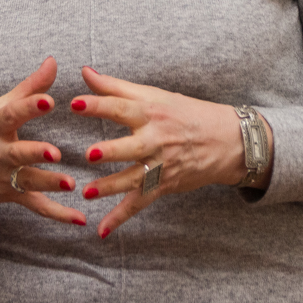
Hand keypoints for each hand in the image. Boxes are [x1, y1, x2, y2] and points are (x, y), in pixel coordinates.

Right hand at [0, 56, 85, 225]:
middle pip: (16, 154)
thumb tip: (54, 61)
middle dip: (35, 154)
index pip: (9, 115)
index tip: (48, 100)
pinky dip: (58, 214)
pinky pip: (36, 206)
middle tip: (55, 152)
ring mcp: (2, 177)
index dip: (28, 107)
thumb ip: (28, 88)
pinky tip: (80, 219)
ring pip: (27, 182)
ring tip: (70, 184)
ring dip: (49, 183)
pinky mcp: (11, 195)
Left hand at [71, 66, 273, 237]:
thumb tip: (84, 72)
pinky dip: (121, 217)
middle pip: (132, 146)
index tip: (75, 103)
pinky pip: (140, 202)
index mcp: (151, 112)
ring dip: (111, 187)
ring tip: (88, 193)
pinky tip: (102, 230)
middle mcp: (156, 139)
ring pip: (134, 178)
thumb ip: (115, 87)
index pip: (121, 107)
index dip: (98, 104)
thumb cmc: (185, 113)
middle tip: (90, 154)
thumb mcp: (154, 95)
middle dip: (112, 151)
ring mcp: (161, 165)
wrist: (227, 140)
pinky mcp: (164, 184)